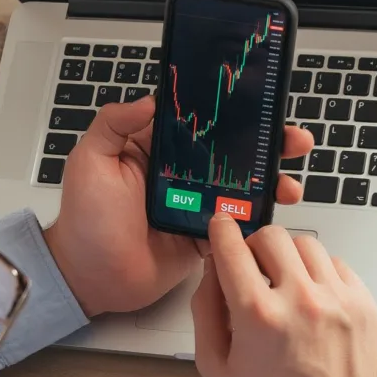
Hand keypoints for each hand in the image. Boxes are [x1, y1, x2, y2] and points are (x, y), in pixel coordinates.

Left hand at [44, 97, 314, 317]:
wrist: (89, 277)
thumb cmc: (84, 221)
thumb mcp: (90, 160)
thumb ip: (114, 124)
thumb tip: (149, 99)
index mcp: (156, 150)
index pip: (200, 122)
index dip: (230, 113)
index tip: (259, 104)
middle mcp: (180, 174)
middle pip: (232, 152)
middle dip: (267, 144)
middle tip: (292, 140)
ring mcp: (195, 205)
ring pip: (242, 187)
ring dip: (270, 182)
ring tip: (289, 184)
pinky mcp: (204, 236)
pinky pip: (237, 225)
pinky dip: (259, 220)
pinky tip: (274, 215)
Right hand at [190, 216, 376, 376]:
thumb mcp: (215, 366)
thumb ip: (205, 310)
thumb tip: (211, 268)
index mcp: (257, 314)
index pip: (233, 246)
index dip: (221, 230)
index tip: (221, 226)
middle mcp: (300, 299)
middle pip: (272, 235)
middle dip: (255, 245)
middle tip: (254, 267)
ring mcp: (337, 299)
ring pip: (307, 244)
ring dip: (290, 257)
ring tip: (287, 285)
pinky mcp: (363, 304)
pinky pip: (337, 264)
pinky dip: (320, 273)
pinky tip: (313, 299)